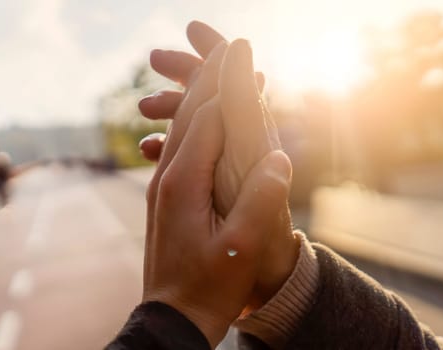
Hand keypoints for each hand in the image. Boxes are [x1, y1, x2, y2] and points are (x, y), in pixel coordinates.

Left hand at [142, 47, 292, 346]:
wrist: (174, 317)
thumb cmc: (209, 286)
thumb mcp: (241, 248)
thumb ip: (261, 200)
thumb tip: (279, 157)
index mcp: (183, 182)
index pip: (207, 118)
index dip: (228, 85)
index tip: (243, 56)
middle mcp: (167, 177)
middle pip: (191, 115)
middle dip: (211, 80)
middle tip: (229, 48)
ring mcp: (163, 186)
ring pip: (183, 129)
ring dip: (202, 98)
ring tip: (218, 73)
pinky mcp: (167, 196)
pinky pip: (182, 147)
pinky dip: (198, 124)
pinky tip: (208, 121)